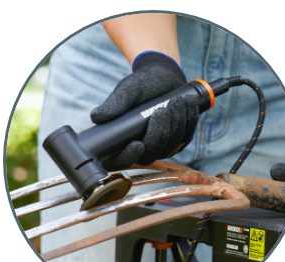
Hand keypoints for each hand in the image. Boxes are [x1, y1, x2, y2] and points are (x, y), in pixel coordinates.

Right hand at [90, 51, 198, 170]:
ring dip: (176, 123)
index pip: (120, 161)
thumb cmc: (140, 86)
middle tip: (162, 111)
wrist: (162, 76)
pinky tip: (186, 103)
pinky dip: (188, 119)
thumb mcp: (127, 91)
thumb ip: (114, 104)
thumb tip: (96, 117)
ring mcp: (162, 147)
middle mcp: (142, 149)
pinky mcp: (179, 141)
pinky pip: (186, 136)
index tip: (137, 144)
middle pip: (150, 155)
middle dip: (159, 134)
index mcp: (121, 142)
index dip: (128, 158)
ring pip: (170, 146)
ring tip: (176, 100)